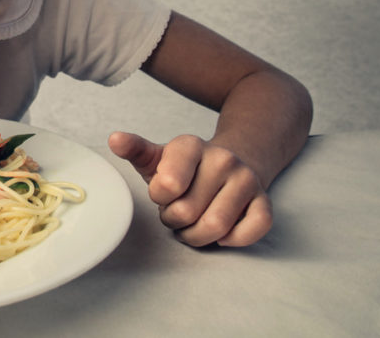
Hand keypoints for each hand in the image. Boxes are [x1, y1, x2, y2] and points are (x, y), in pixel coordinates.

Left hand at [107, 131, 271, 246]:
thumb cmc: (184, 168)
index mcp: (191, 145)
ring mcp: (246, 179)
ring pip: (216, 227)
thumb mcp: (156, 157)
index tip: (164, 192)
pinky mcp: (265, 201)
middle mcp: (223, 158)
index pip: (166, 186)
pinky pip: (252, 231)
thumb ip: (135, 149)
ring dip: (198, 236)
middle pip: (188, 213)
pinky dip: (233, 240)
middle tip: (177, 211)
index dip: (160, 198)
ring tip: (194, 222)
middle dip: (175, 221)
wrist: (229, 162)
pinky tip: (223, 230)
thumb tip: (114, 139)